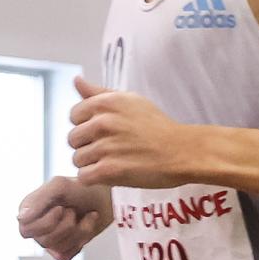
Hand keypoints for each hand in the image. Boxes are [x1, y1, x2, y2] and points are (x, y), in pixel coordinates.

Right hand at [17, 176, 111, 259]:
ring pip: (58, 248)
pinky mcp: (64, 249)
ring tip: (84, 215)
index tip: (60, 207)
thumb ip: (39, 199)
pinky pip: (65, 255)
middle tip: (73, 211)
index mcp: (28, 211)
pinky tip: (87, 225)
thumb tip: (21, 219)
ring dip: (78, 231)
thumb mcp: (59, 185)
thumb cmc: (81, 188)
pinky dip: (82, 240)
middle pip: (43, 241)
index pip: (26, 229)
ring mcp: (50, 240)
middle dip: (66, 226)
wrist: (106, 196)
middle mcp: (36, 227)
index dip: (46, 222)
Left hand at [68, 77, 198, 188]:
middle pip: (73, 139)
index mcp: (106, 103)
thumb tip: (76, 80)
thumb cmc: (159, 127)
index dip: (88, 126)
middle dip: (88, 146)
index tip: (107, 132)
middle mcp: (102, 122)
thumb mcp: (132, 101)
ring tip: (115, 162)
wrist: (185, 152)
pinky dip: (95, 179)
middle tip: (113, 150)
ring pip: (77, 159)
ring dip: (92, 164)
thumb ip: (100, 93)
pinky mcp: (109, 170)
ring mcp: (105, 147)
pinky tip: (112, 175)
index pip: (74, 116)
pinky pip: (84, 177)